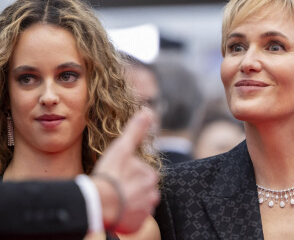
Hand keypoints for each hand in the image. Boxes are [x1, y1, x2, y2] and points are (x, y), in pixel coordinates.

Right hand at [91, 110, 159, 233]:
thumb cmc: (110, 173)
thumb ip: (136, 130)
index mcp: (151, 175)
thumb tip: (148, 112)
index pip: (143, 171)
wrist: (98, 202)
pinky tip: (116, 208)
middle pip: (141, 187)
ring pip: (138, 201)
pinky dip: (127, 213)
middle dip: (130, 186)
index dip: (129, 171)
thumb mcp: (122, 147)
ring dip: (128, 199)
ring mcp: (145, 210)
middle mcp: (152, 193)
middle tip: (115, 185)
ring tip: (114, 197)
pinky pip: (134, 217)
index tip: (118, 174)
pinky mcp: (137, 224)